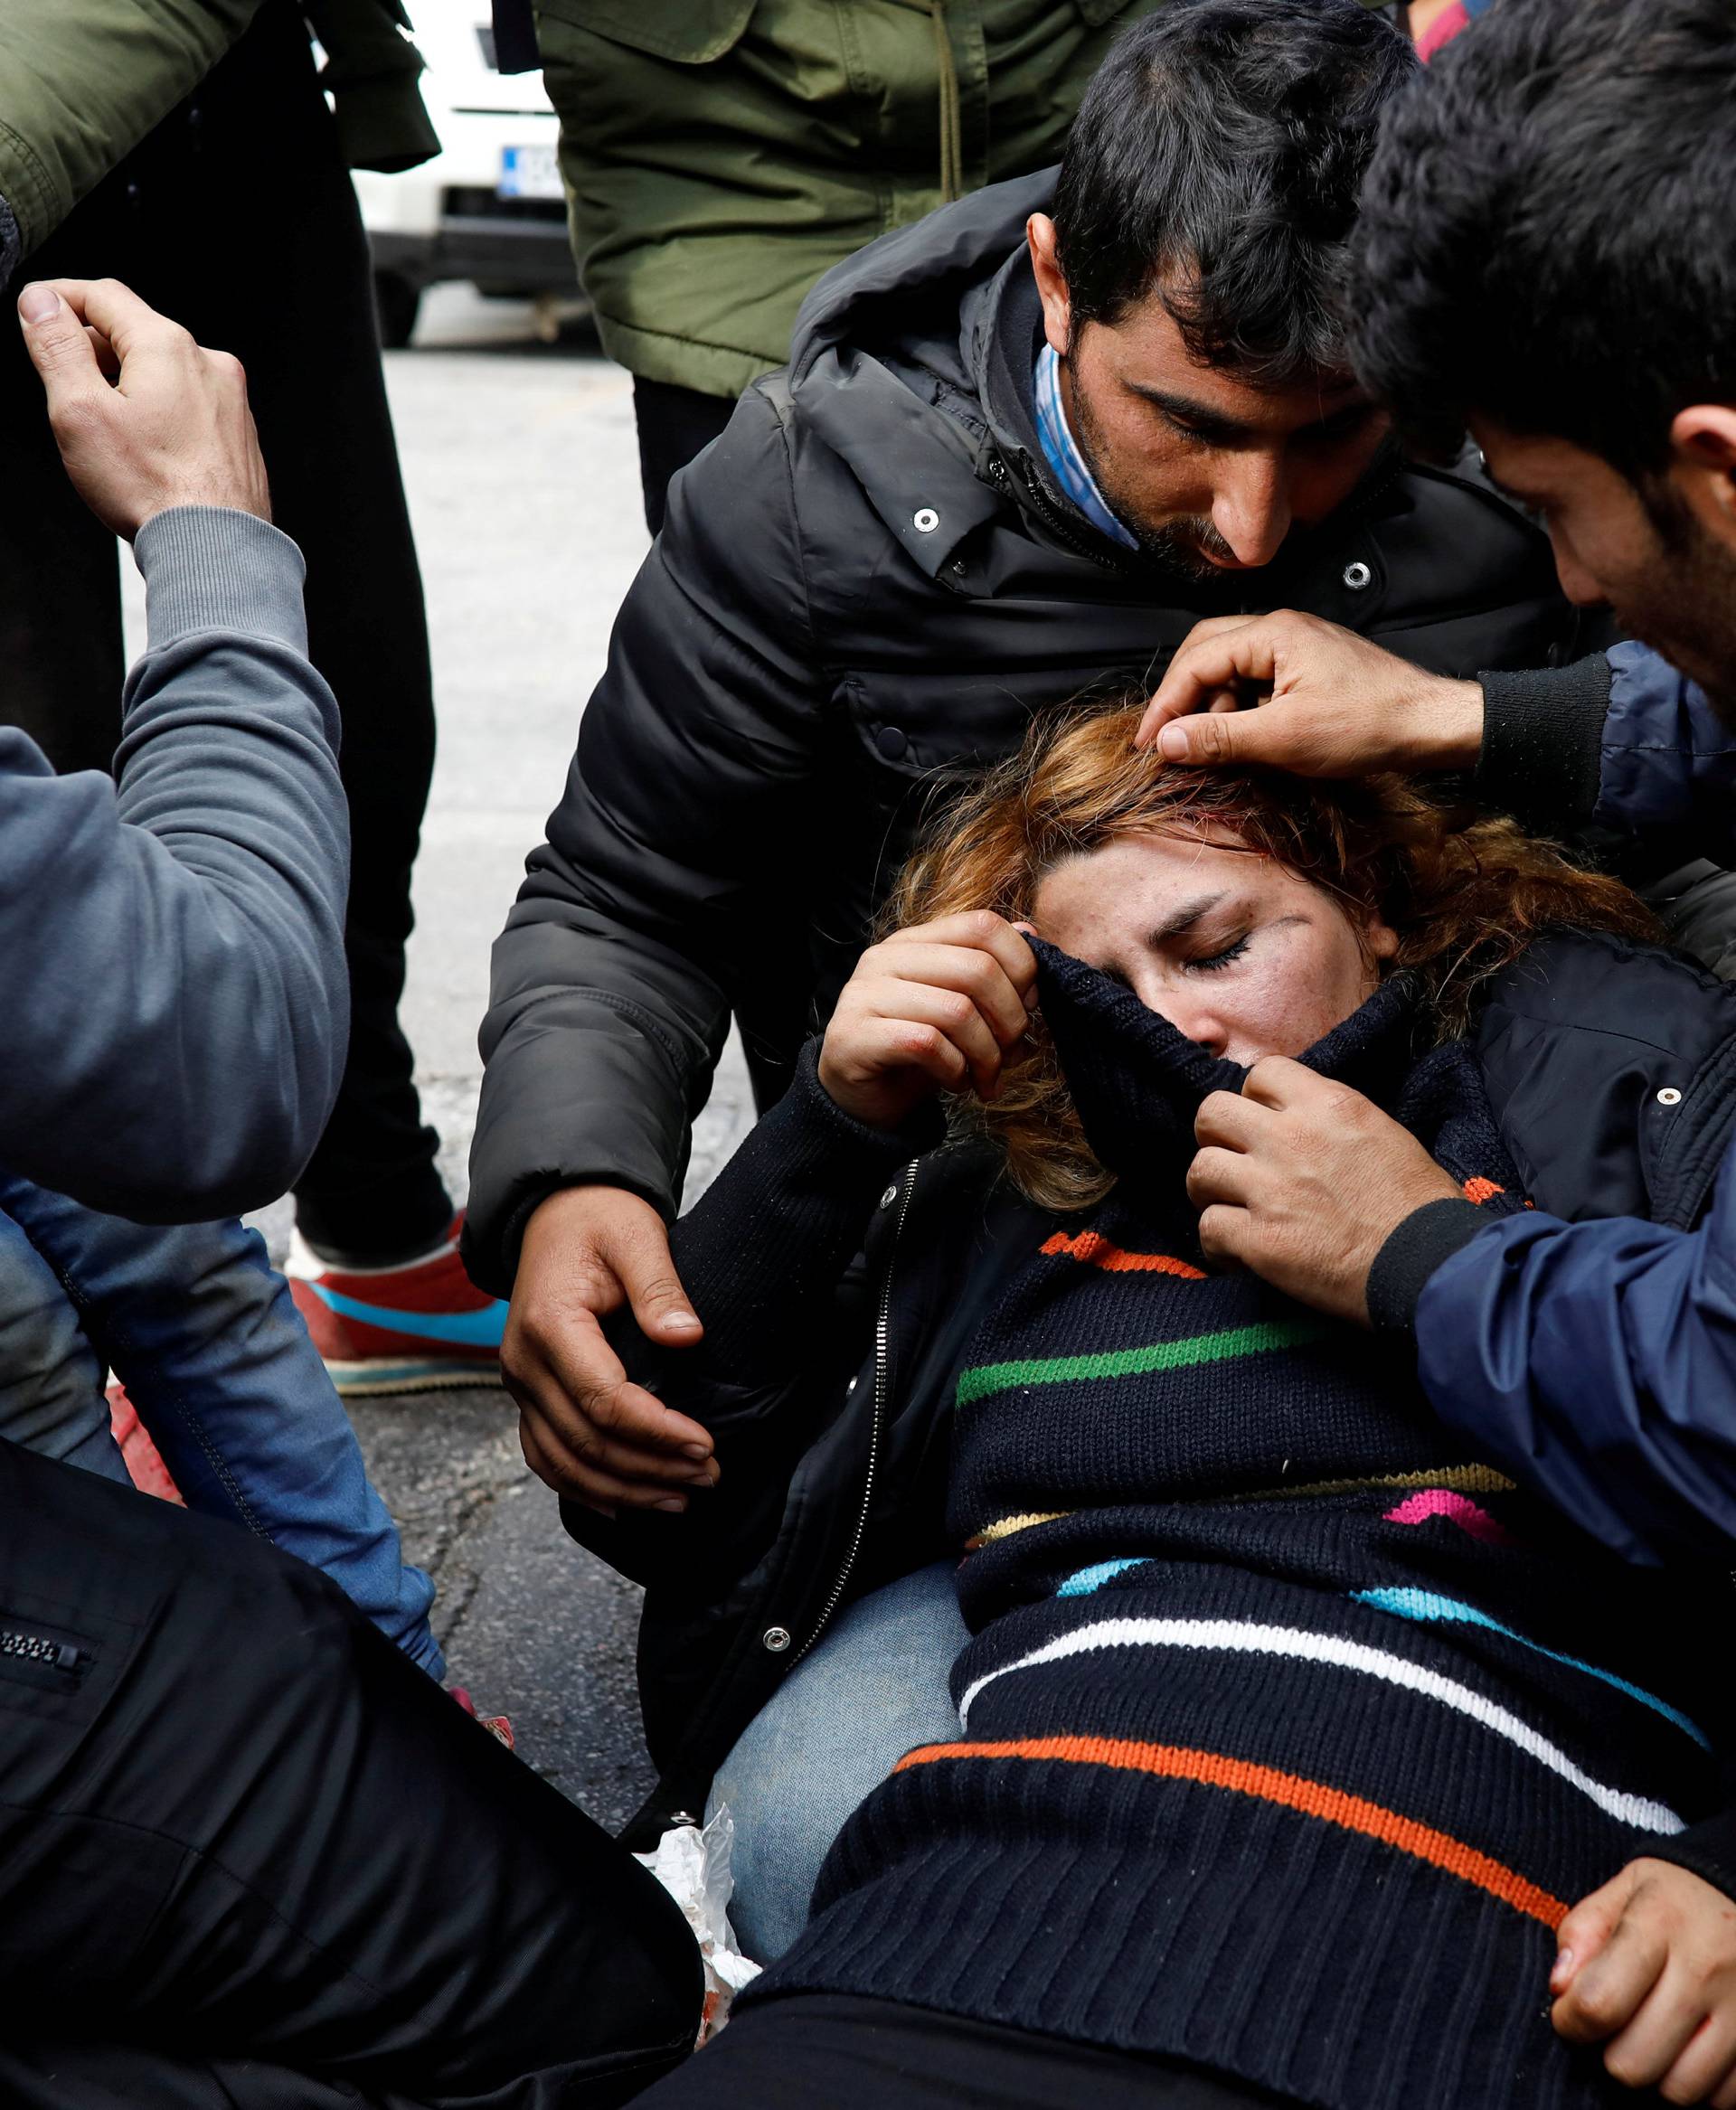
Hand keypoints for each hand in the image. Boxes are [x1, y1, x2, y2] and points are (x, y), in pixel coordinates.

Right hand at [16, 277, 271, 537]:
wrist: (216, 551)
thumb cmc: (155, 492)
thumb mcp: (80, 412)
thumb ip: (58, 348)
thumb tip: (41, 303)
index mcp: (168, 347)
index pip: (103, 295)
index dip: (60, 297)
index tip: (36, 312)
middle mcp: (209, 365)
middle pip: (136, 332)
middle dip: (93, 348)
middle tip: (62, 381)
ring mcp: (231, 402)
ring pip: (164, 371)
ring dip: (126, 383)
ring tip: (104, 427)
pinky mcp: (239, 435)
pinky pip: (189, 405)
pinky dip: (159, 411)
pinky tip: (144, 449)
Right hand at [502, 1185, 720, 1516]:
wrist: (558, 1213)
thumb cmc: (601, 1221)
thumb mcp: (637, 1236)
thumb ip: (659, 1286)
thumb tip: (687, 1336)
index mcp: (550, 1324)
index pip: (603, 1399)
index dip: (657, 1431)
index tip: (706, 1444)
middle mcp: (524, 1362)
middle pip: (586, 1441)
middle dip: (651, 1467)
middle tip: (709, 1475)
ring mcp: (520, 1383)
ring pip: (563, 1462)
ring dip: (622, 1489)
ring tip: (680, 1498)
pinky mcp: (528, 1394)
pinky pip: (546, 1456)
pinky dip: (582, 1488)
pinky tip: (623, 1504)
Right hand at [818, 911, 1037, 1130]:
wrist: (861, 1098)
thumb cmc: (916, 1051)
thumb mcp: (961, 1006)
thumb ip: (992, 970)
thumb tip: (1031, 934)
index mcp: (914, 941)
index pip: (982, 924)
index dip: (1021, 965)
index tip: (1029, 1005)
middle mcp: (885, 958)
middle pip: (978, 969)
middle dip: (1011, 1019)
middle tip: (1014, 1052)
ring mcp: (865, 994)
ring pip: (958, 1011)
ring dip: (987, 1054)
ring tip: (986, 1076)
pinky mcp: (856, 1035)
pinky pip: (928, 1044)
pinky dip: (955, 1070)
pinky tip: (956, 1082)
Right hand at [1133, 610, 1483, 775]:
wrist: (1433, 725)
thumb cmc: (1368, 727)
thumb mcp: (1285, 739)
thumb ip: (1220, 738)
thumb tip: (1165, 742)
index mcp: (1272, 633)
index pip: (1196, 661)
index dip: (1165, 705)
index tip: (1148, 745)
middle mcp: (1281, 628)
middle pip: (1206, 651)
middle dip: (1184, 697)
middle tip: (1169, 741)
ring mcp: (1297, 646)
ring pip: (1231, 667)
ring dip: (1214, 706)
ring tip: (1214, 748)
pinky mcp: (1310, 666)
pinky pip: (1257, 679)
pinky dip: (1241, 708)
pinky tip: (1247, 740)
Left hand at [1188, 1058, 1461, 1322]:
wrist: (1430, 1264)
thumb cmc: (1421, 1205)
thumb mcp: (1385, 1133)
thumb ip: (1332, 1120)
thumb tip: (1302, 1122)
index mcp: (1328, 1105)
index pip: (1261, 1073)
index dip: (1255, 1099)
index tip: (1265, 1123)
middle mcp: (1290, 1139)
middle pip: (1212, 1112)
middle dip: (1215, 1136)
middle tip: (1234, 1162)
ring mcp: (1269, 1189)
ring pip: (1200, 1170)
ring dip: (1209, 1191)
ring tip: (1228, 1208)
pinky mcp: (1259, 1240)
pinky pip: (1208, 1229)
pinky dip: (1218, 1244)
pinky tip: (1238, 1254)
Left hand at [1552, 1859, 1735, 2103]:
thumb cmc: (1675, 1901)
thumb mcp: (1624, 1891)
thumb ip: (1583, 1931)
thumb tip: (1560, 1990)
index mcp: (1659, 1923)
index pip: (1600, 2001)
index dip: (1570, 2021)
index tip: (1570, 2014)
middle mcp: (1705, 1970)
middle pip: (1633, 2060)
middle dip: (1611, 2051)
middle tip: (1618, 2025)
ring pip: (1678, 2090)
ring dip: (1656, 2072)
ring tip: (1655, 2036)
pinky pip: (1721, 2099)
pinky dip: (1699, 2085)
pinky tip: (1691, 2047)